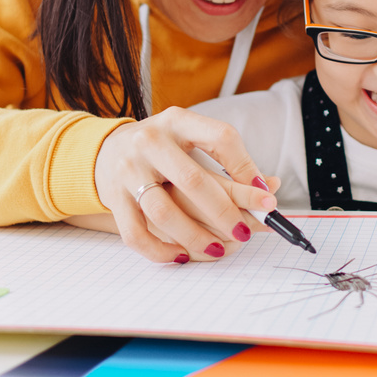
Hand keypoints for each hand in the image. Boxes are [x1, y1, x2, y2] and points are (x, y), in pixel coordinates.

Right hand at [93, 106, 277, 264]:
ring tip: (219, 249)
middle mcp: (150, 141)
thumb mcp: (193, 140)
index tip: (265, 196)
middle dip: (226, 212)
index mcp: (178, 121)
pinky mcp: (114, 198)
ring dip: (196, 236)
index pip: (221, 138)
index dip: (247, 168)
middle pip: (194, 180)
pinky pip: (136, 233)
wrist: (105, 150)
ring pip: (164, 211)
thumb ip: (230, 162)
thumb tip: (270, 187)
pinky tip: (181, 255)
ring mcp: (128, 170)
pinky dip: (160, 250)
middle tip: (247, 231)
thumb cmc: (162, 149)